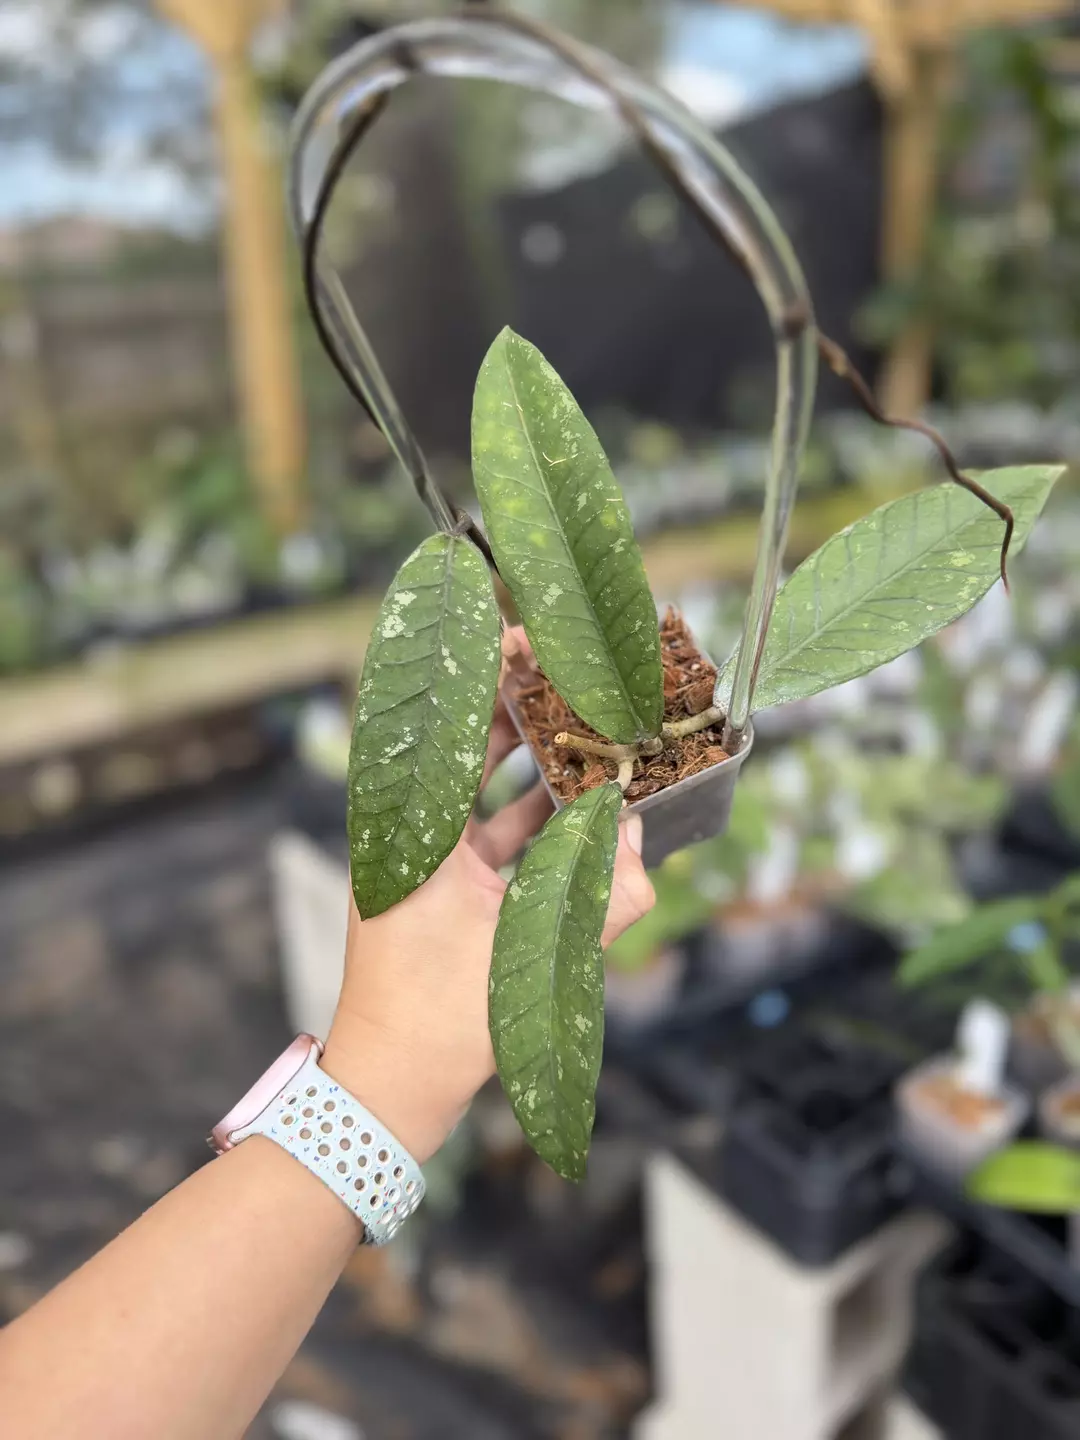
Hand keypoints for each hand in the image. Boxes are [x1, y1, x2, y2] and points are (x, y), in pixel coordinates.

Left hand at [322, 630, 655, 1161]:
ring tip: (590, 728)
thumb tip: (638, 844)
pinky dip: (540, 821)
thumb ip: (596, 899)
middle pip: (465, 749)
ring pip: (487, 791)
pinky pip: (498, 837)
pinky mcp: (448, 893)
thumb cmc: (437, 1021)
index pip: (446, 730)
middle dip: (518, 708)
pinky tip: (590, 806)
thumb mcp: (527, 957)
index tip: (519, 631)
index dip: (481, 676)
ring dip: (538, 764)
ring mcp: (430, 864)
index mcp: (413, 834)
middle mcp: (415, 837)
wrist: (391, 1088)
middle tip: (566, 668)